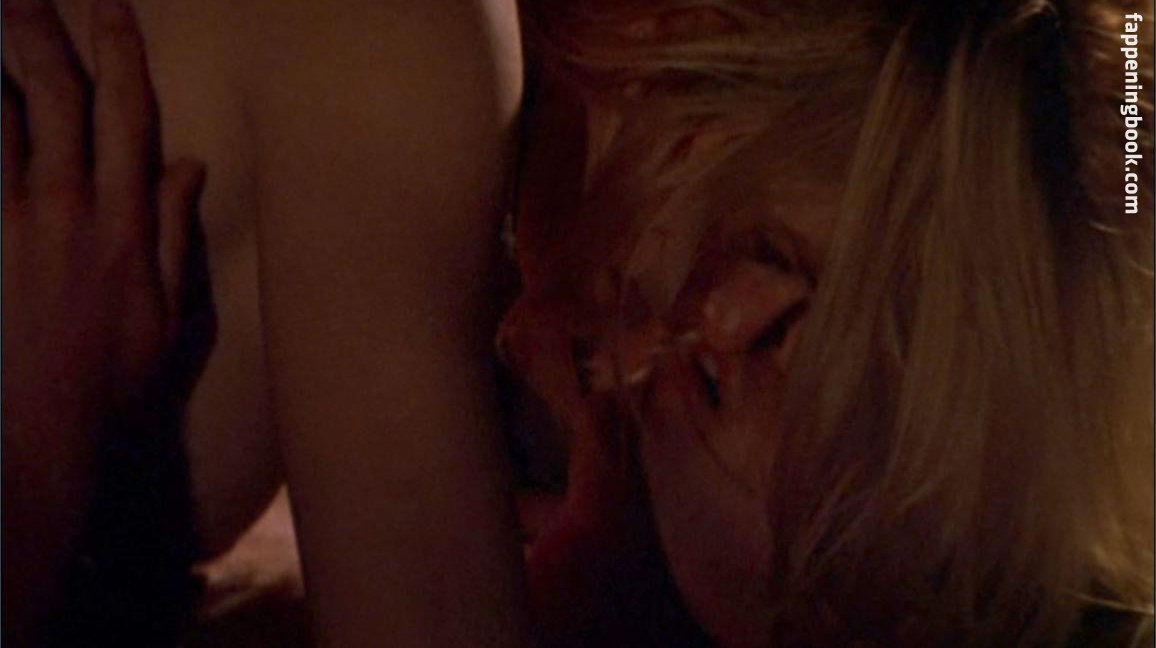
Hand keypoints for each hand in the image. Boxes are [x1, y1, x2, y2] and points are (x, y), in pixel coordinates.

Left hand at [1, 0, 213, 641]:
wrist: (44, 428)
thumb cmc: (115, 373)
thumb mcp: (168, 307)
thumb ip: (172, 229)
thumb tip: (187, 166)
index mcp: (123, 219)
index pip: (126, 114)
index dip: (120, 51)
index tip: (111, 5)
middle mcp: (66, 206)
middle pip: (53, 95)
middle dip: (40, 29)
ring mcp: (11, 222)